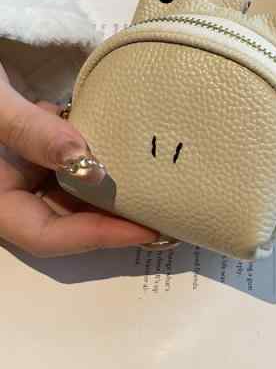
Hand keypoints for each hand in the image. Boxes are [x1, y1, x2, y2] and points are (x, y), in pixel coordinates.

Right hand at [0, 62, 158, 256]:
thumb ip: (32, 132)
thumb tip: (90, 165)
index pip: (47, 235)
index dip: (99, 236)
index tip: (148, 229)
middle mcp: (5, 189)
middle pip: (64, 219)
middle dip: (113, 219)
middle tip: (167, 213)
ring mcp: (17, 166)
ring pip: (69, 189)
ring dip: (110, 187)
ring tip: (159, 187)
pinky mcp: (29, 142)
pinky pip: (66, 157)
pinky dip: (96, 154)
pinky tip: (128, 148)